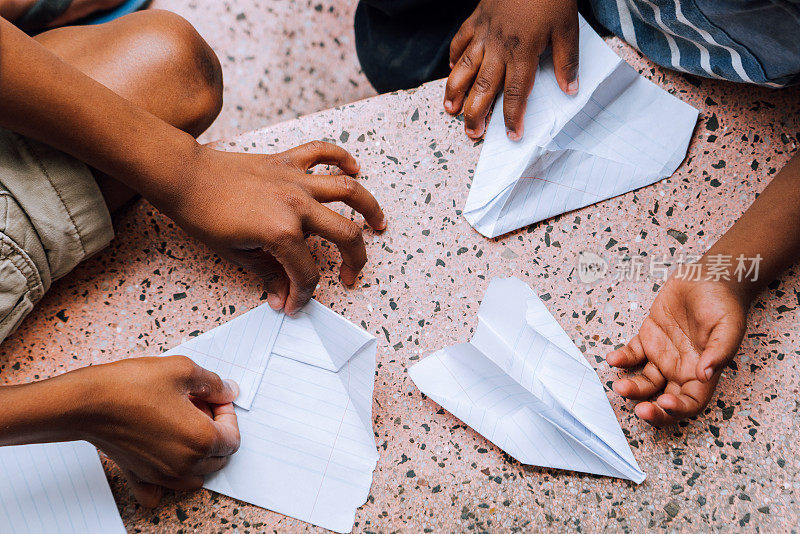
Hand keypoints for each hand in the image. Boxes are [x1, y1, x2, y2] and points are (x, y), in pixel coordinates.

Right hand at [78, 356, 239, 506]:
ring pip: (196, 477)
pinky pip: (160, 492)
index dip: (228, 414)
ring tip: (184, 426)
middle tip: (198, 406)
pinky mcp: (140, 475)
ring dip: (199, 456)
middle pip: (218, 457)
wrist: (87, 401)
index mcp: (201, 440)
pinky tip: (165, 459)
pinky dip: (168, 482)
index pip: (233, 438)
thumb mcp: (183, 371)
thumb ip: (213, 384)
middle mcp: (184, 464)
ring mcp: (161, 474)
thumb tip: (228, 392)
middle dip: (215, 431)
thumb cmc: (131, 385)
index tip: (215, 399)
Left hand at [167, 141, 385, 314]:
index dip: (303, 294)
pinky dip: (342, 157)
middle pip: (344, 235)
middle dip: (353, 261)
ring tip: (379, 225)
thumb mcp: (236, 254)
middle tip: (350, 276)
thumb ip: (267, 274)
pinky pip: (321, 152)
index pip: (306, 272)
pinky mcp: (286, 162)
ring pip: (347, 190)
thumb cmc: (202, 215)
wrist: (183, 177)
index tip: (293, 305)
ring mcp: (294, 180)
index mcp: (282, 232)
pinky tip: (355, 168)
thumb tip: (281, 297)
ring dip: (370, 208)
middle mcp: (296, 204)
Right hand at [445, 0, 578, 139]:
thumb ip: (567, 61)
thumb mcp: (568, 27)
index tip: (512, 135)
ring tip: (450, 110)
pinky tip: (452, 71)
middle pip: (484, 88)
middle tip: (472, 134)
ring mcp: (484, 33)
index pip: (517, 93)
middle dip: (476, 114)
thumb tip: (570, 90)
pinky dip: (454, 58)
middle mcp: (499, 47)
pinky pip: (460, 42)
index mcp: (524, 52)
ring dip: (455, 92)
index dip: (513, 117)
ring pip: (465, 69)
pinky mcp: (476, 19)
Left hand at [606, 274, 747, 424]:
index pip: (692, 402)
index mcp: (703, 371)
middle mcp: (681, 368)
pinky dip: (621, 360)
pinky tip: (613, 360)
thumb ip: (719, 352)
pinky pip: (631, 355)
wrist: (708, 277)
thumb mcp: (729, 327)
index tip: (665, 404)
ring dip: (632, 388)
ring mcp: (662, 355)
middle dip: (652, 410)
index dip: (679, 409)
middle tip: (639, 410)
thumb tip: (705, 374)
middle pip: (665, 399)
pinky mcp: (648, 338)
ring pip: (644, 381)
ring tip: (619, 386)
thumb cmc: (724, 302)